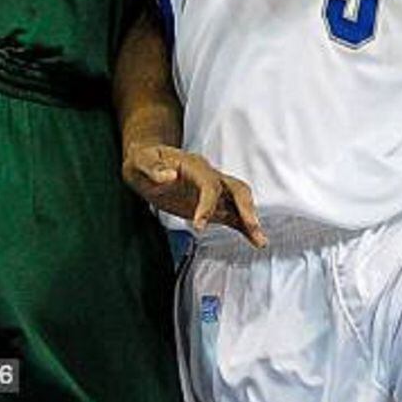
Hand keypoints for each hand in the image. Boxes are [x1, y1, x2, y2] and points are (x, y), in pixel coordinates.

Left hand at [122, 142, 266, 246]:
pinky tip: (254, 240)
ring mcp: (213, 190)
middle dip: (245, 207)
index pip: (209, 184)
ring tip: (260, 241)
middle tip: (251, 227)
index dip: (207, 204)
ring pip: (239, 202)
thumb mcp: (141, 161)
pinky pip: (232, 215)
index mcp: (195, 166)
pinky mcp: (212, 204)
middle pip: (236, 188)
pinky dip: (244, 227)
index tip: (199, 226)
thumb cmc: (145, 160)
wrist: (149, 162)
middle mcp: (210, 176)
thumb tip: (169, 176)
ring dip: (250, 220)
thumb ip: (153, 168)